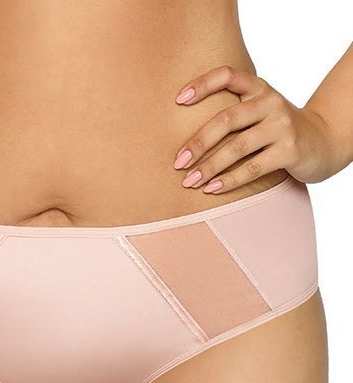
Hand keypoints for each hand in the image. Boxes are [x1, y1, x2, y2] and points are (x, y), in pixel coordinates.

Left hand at [173, 64, 337, 193]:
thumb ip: (232, 114)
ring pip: (237, 147)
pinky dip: (229, 180)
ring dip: (209, 167)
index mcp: (259, 89)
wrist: (322, 142)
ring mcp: (282, 126)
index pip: (228, 75)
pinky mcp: (290, 151)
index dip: (202, 84)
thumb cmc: (277, 130)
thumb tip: (184, 138)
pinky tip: (211, 189)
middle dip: (199, 143)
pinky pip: (253, 168)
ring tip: (189, 181)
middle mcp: (271, 103)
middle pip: (227, 120)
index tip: (178, 100)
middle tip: (178, 163)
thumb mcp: (259, 112)